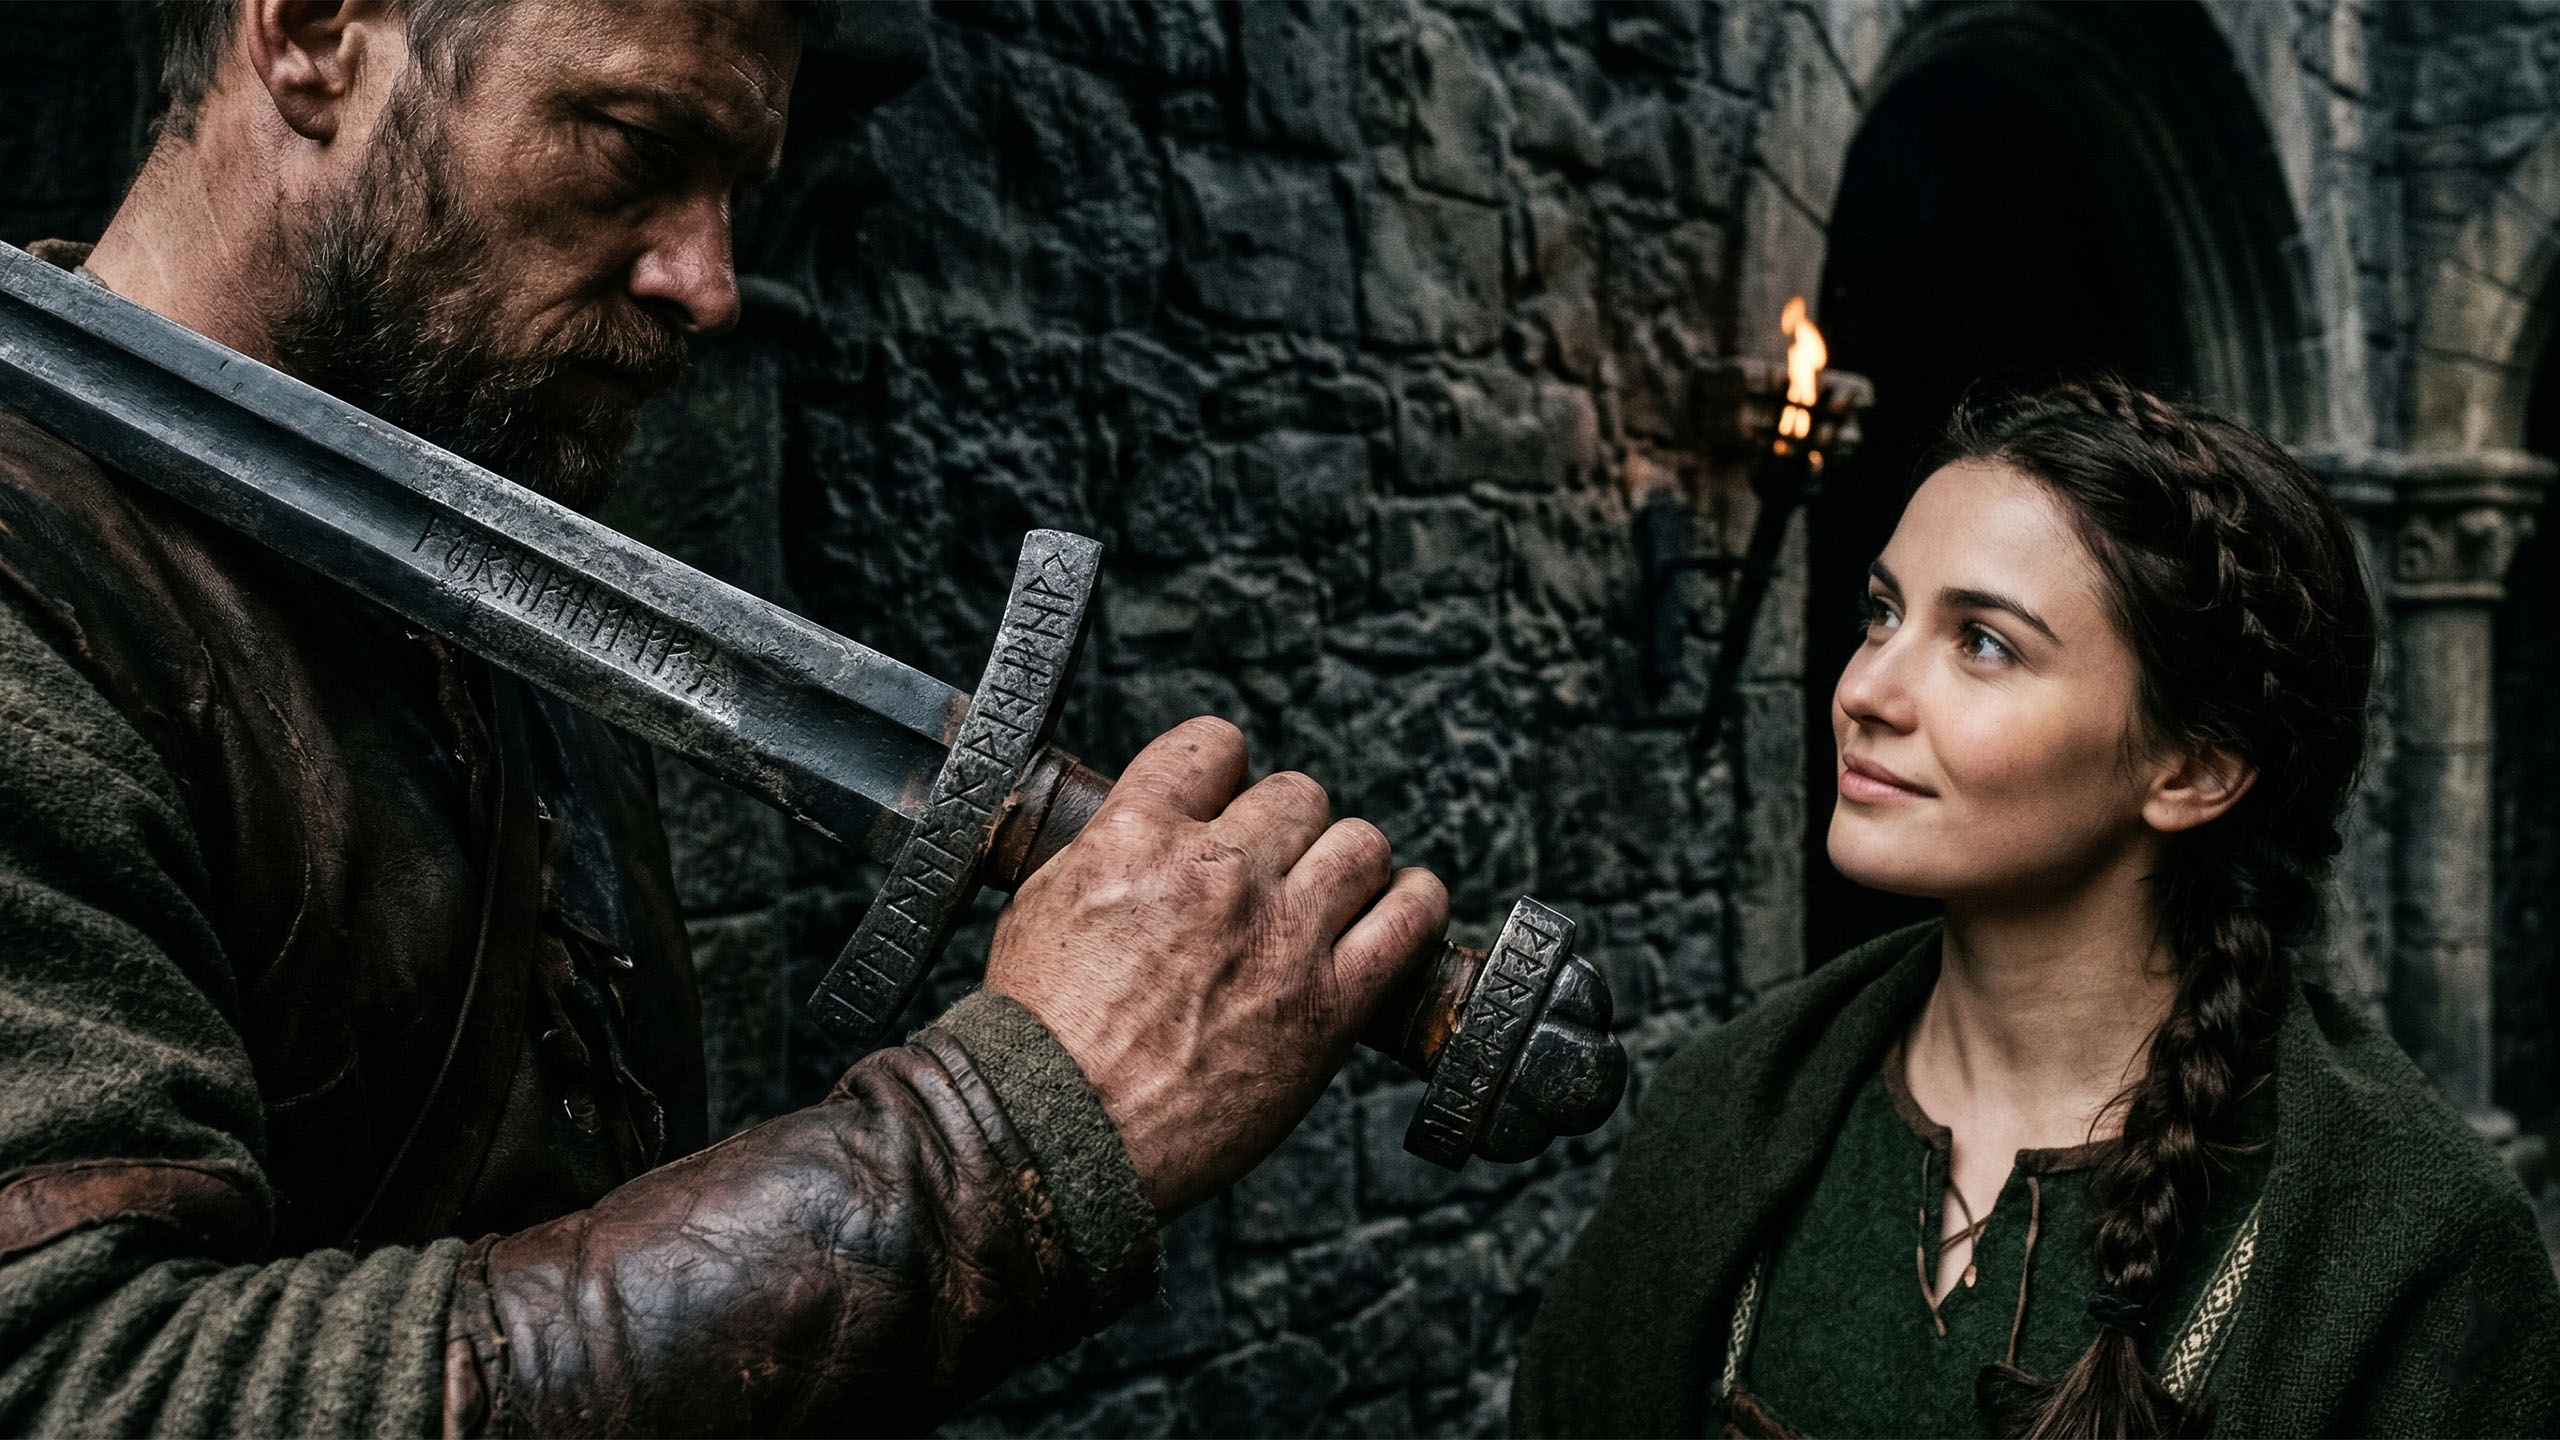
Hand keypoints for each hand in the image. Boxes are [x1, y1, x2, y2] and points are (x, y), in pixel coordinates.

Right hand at [984, 717, 1448, 1216]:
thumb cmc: (1037, 1036)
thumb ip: (1107, 849)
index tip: (1226, 800)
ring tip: (1335, 893)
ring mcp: (1282, 936)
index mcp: (1140, 836)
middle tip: (1269, 871)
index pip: (1214, 745)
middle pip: (1297, 795)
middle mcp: (1219, 873)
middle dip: (1284, 828)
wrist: (1057, 1136)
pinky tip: (1401, 909)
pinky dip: (1415, 904)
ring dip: (1348, 862)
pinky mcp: (1330, 1005)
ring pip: (1361, 842)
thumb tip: (1145, 822)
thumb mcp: (1043, 904)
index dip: (1224, 771)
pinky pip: (1411, 919)